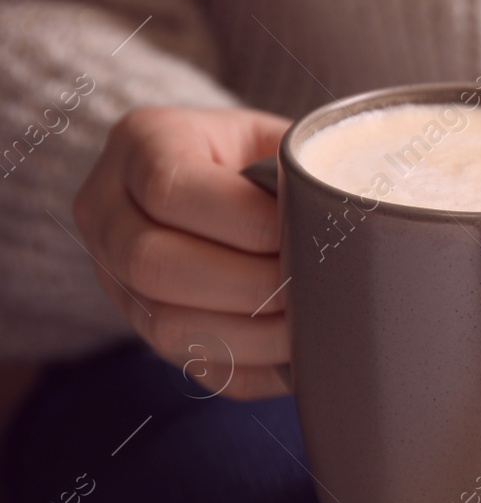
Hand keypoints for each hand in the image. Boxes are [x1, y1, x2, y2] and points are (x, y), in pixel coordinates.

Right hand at [73, 106, 292, 399]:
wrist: (211, 177)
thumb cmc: (256, 154)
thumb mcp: (268, 136)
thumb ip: (298, 166)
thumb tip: (350, 211)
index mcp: (141, 143)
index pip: (170, 188)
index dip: (245, 220)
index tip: (306, 231)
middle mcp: (108, 212)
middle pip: (154, 264)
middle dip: (251, 283)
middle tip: (316, 284)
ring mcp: (115, 278)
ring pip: (168, 326)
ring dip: (254, 334)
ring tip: (316, 323)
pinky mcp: (146, 330)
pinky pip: (193, 366)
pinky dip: (256, 366)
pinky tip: (300, 354)